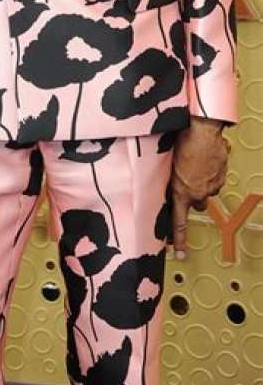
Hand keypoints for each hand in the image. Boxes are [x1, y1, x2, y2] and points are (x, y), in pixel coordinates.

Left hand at [171, 116, 228, 260]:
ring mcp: (212, 186)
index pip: (179, 223)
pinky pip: (215, 181)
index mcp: (180, 192)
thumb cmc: (181, 143)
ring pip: (206, 191)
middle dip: (192, 195)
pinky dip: (210, 174)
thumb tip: (164, 185)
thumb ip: (167, 180)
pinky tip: (204, 161)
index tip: (180, 254)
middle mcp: (197, 193)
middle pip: (196, 204)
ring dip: (201, 183)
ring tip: (195, 165)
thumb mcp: (166, 164)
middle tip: (187, 179)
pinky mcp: (221, 177)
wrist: (202, 130)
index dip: (179, 240)